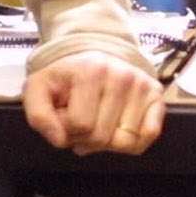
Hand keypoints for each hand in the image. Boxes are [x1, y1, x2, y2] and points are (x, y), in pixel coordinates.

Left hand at [23, 51, 166, 155]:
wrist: (94, 54)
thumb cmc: (66, 77)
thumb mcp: (39, 90)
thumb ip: (39, 116)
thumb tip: (59, 140)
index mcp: (90, 72)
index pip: (80, 125)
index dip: (68, 131)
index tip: (65, 118)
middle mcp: (121, 76)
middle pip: (102, 137)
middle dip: (86, 138)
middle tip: (81, 123)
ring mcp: (142, 85)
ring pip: (125, 142)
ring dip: (108, 142)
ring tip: (99, 123)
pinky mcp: (156, 95)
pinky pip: (149, 136)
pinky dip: (132, 142)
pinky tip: (118, 129)